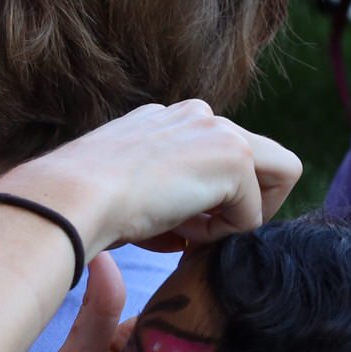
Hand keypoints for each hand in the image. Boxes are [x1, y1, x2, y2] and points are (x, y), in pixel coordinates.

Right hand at [0, 102, 301, 254]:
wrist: (72, 198)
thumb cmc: (86, 206)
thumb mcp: (129, 190)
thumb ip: (167, 195)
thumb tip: (188, 230)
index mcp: (169, 120)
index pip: (220, 155)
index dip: (213, 198)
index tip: (177, 223)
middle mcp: (198, 116)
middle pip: (263, 158)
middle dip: (243, 202)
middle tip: (201, 231)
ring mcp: (219, 131)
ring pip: (278, 176)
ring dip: (239, 216)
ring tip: (191, 233)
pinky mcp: (234, 157)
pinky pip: (253, 216)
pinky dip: (220, 235)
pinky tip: (179, 233)